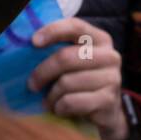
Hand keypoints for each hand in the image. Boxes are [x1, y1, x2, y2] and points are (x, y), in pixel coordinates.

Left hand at [28, 17, 127, 139]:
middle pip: (66, 57)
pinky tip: (58, 108)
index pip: (75, 26)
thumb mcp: (77, 61)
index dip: (52, 31)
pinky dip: (60, 107)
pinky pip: (73, 102)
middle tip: (31, 84)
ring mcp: (113, 78)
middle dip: (43, 72)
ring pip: (67, 82)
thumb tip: (27, 44)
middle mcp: (110, 55)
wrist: (108, 113)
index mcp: (100, 39)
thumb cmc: (84, 80)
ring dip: (51, 95)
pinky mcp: (109, 100)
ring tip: (47, 101)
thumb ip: (61, 48)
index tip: (33, 42)